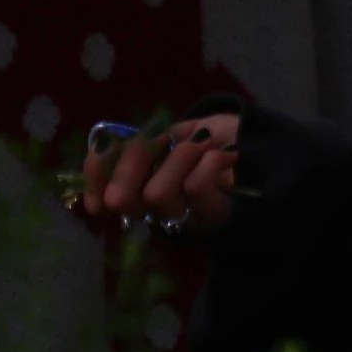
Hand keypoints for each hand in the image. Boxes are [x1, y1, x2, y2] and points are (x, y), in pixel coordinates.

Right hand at [80, 113, 243, 239]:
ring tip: (201, 145)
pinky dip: (209, 162)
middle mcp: (153, 210)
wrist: (256, 152)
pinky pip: (196, 188)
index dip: (96, 172)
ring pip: (157, 193)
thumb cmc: (206, 143)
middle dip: (133, 162)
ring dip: (179, 158)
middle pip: (121, 197)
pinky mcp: (210, 216)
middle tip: (154, 143)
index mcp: (137, 186)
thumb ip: (144, 140)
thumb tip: (106, 141)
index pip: (100, 188)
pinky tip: (223, 157)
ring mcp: (181, 217)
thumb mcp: (172, 134)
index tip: (107, 149)